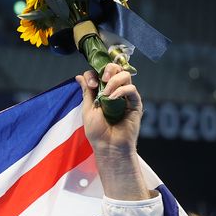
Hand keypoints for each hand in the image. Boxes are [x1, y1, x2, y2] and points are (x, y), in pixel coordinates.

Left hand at [76, 64, 151, 200]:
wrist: (108, 146)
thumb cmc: (97, 131)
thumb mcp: (87, 109)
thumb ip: (86, 92)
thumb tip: (79, 76)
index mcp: (103, 92)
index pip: (101, 73)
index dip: (95, 73)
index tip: (89, 84)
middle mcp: (115, 91)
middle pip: (116, 69)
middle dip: (108, 70)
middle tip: (102, 80)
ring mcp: (126, 97)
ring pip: (125, 75)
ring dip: (114, 80)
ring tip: (106, 94)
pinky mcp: (135, 103)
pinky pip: (132, 90)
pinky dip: (121, 90)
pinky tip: (112, 99)